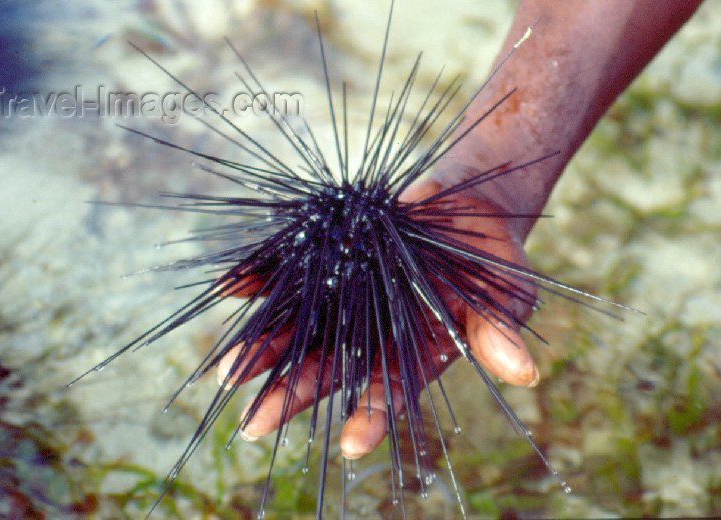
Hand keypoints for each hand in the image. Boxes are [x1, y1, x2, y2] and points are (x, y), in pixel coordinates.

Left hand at [216, 178, 539, 458]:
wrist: (457, 207)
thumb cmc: (485, 259)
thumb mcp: (503, 294)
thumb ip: (499, 332)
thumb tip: (525, 374)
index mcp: (411, 352)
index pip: (387, 392)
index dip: (371, 418)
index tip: (352, 447)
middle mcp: (368, 334)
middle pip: (325, 370)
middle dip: (291, 395)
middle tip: (253, 423)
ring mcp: (342, 300)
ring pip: (296, 331)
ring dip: (262, 349)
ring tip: (228, 371)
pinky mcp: (325, 263)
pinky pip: (286, 274)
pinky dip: (259, 280)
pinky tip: (231, 286)